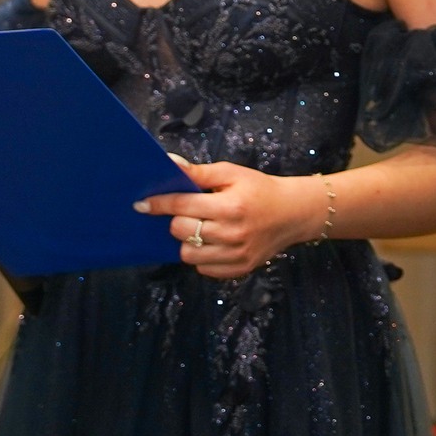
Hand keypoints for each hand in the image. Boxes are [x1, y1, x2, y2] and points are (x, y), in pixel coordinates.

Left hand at [137, 160, 327, 278]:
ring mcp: (236, 255)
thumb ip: (200, 173)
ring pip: (188, 255)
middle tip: (185, 213)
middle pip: (181, 232)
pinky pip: (203, 269)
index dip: (159, 203)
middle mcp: (232, 234)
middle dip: (176, 221)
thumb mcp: (232, 173)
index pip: (182, 206)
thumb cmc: (260, 189)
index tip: (142, 203)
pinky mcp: (239, 269)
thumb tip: (170, 165)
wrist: (293, 213)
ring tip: (197, 229)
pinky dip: (201, 256)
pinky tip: (210, 242)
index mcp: (230, 206)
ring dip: (187, 241)